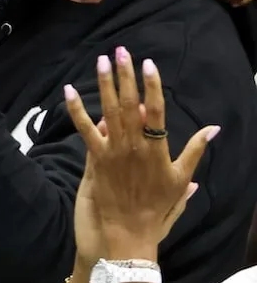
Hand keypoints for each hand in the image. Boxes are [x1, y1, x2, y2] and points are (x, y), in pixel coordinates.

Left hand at [65, 48, 217, 261]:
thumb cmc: (157, 207)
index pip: (157, 110)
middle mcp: (136, 146)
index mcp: (158, 148)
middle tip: (122, 51)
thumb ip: (196, 150)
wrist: (129, 231)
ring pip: (109, 111)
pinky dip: (76, 110)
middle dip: (126, 76)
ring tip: (101, 61)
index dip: (153, 86)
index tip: (150, 64)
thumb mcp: (182, 180)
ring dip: (104, 84)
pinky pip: (85, 130)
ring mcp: (114, 151)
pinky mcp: (96, 159)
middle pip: (131, 104)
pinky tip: (68, 91)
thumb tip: (214, 128)